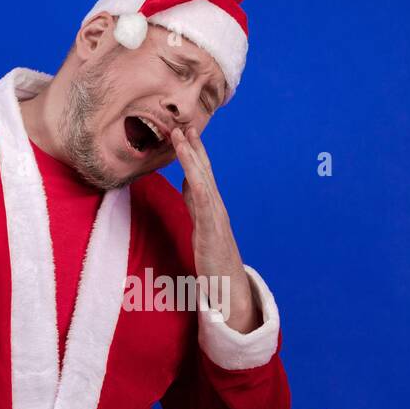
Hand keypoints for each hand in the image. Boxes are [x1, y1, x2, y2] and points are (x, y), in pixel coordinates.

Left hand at [170, 124, 260, 332]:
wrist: (229, 285)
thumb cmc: (213, 258)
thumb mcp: (199, 225)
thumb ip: (194, 202)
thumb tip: (186, 181)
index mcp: (209, 206)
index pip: (200, 173)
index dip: (191, 151)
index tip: (182, 130)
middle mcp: (215, 206)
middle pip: (202, 170)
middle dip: (192, 146)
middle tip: (182, 123)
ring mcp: (215, 215)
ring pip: (202, 179)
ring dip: (191, 156)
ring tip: (180, 136)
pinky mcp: (212, 228)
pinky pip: (203, 200)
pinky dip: (196, 182)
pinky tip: (188, 170)